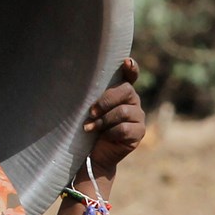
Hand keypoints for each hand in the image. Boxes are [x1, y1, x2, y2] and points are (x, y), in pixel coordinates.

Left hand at [83, 58, 144, 172]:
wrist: (92, 153)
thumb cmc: (87, 125)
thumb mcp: (87, 108)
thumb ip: (90, 95)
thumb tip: (76, 80)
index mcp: (121, 92)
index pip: (130, 76)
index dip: (131, 68)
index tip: (127, 61)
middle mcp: (133, 101)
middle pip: (126, 91)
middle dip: (106, 100)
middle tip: (91, 112)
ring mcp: (138, 117)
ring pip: (124, 112)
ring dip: (104, 120)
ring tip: (89, 128)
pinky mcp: (139, 133)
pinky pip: (125, 129)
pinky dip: (110, 133)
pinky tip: (103, 137)